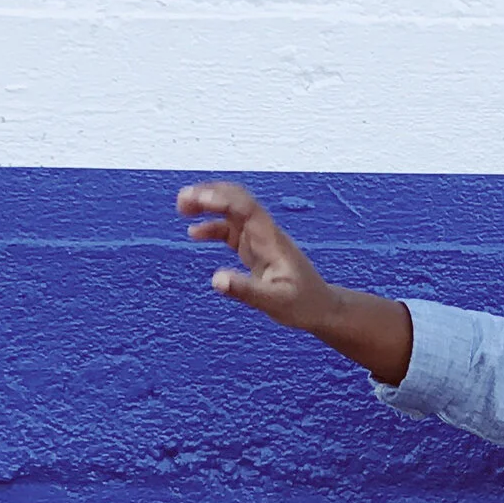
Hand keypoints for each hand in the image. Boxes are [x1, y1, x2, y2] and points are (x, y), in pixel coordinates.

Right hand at [175, 181, 413, 382]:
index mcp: (271, 240)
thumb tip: (216, 280)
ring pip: (232, 212)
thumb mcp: (275, 302)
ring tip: (181, 207)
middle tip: (182, 199)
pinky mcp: (255, 249)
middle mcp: (265, 234)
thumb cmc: (303, 304)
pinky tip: (194, 233)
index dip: (221, 199)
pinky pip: (231, 231)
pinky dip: (212, 227)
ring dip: (208, 206)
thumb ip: (245, 291)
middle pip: (237, 201)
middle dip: (210, 194)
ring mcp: (260, 240)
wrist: (322, 308)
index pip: (246, 208)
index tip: (196, 198)